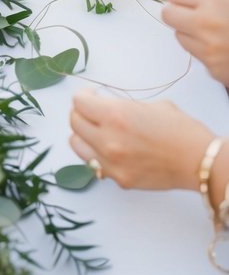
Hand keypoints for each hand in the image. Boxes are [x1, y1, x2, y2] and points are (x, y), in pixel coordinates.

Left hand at [69, 90, 212, 190]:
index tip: (92, 95)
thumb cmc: (180, 129)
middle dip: (81, 112)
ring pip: (77, 144)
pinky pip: (95, 164)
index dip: (84, 95)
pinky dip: (96, 154)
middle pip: (74, 122)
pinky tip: (110, 149)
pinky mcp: (118, 179)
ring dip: (83, 134)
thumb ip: (122, 107)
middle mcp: (107, 139)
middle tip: (92, 110)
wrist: (199, 161)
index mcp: (115, 115)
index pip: (79, 102)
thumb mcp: (149, 106)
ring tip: (96, 130)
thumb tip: (107, 107)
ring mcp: (111, 163)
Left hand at [160, 0, 228, 84]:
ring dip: (190, 30)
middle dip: (178, 9)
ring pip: (179, 35)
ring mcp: (209, 49)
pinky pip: (196, 55)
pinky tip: (223, 43)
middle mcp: (206, 23)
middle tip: (195, 8)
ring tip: (214, 26)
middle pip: (167, 14)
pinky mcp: (214, 69)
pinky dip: (204, 48)